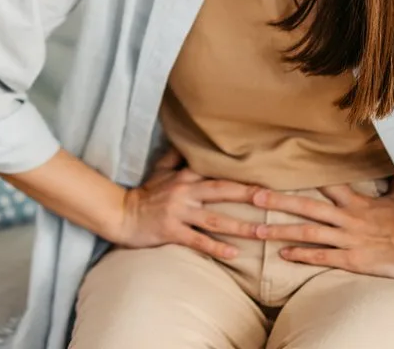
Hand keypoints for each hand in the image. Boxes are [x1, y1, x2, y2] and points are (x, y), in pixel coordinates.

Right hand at [116, 147, 261, 260]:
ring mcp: (179, 212)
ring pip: (216, 219)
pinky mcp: (171, 231)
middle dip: (250, 196)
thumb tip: (189, 140)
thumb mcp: (160, 170)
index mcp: (186, 176)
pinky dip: (216, 247)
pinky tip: (234, 254)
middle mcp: (186, 191)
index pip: (220, 173)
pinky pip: (198, 240)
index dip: (243, 175)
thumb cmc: (144, 193)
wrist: (120, 213)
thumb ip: (177, 156)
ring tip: (261, 232)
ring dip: (241, 226)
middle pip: (224, 192)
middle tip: (273, 200)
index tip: (266, 179)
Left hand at [252, 179, 393, 279]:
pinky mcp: (352, 259)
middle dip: (279, 201)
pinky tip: (283, 255)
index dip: (304, 174)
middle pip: (306, 206)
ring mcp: (348, 239)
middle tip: (254, 195)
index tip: (282, 167)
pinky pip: (322, 257)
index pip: (326, 183)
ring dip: (281, 230)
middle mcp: (348, 217)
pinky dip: (301, 256)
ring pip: (308, 232)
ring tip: (258, 229)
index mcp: (358, 200)